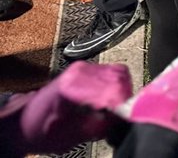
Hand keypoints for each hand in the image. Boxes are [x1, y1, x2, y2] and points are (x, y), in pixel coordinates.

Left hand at [2, 61, 131, 153]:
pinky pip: (115, 74)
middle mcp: (80, 71)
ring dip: (123, 93)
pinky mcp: (90, 70)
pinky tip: (110, 104)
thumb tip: (121, 121)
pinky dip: (118, 89)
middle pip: (119, 77)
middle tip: (120, 117)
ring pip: (120, 74)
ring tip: (114, 111)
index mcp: (71, 85)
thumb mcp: (66, 137)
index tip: (124, 117)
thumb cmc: (40, 129)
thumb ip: (95, 128)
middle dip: (124, 98)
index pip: (110, 87)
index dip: (122, 104)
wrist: (26, 121)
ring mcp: (85, 68)